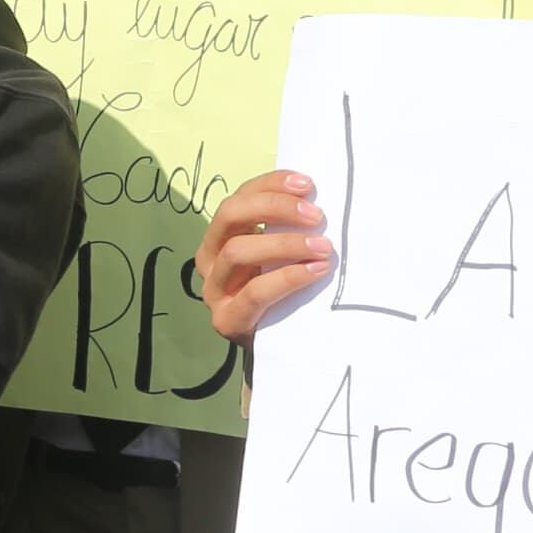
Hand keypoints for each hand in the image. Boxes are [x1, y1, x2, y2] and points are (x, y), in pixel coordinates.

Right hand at [199, 170, 336, 343]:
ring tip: (323, 247)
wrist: (276, 348)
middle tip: (316, 215)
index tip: (308, 184)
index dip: (271, 184)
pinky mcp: (226, 319)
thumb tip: (319, 199)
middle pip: (230, 215)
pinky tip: (315, 271)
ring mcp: (214, 290)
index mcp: (221, 235)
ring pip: (237, 251)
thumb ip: (287, 230)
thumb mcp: (281, 255)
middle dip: (274, 206)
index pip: (240, 197)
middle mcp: (210, 257)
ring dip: (284, 244)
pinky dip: (287, 277)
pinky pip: (254, 292)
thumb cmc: (284, 293)